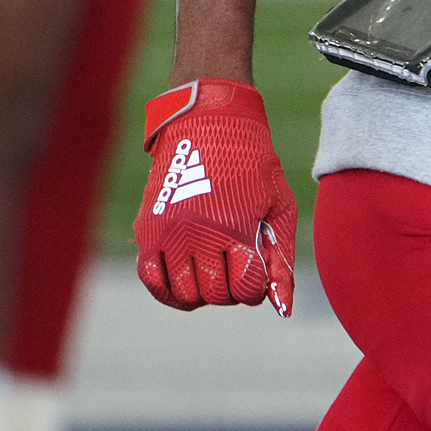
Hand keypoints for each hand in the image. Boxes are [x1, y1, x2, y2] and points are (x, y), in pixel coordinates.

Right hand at [134, 78, 296, 314]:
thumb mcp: (279, 204)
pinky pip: (152, 281)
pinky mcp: (147, 230)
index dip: (256, 288)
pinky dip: (169, 291)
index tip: (256, 272)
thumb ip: (281, 257)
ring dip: (202, 293)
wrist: (209, 122)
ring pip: (183, 294)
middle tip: (236, 270)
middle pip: (215, 294)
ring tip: (213, 272)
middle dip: (231, 291)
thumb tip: (283, 309)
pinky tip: (186, 280)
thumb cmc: (254, 164)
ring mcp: (169, 232)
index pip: (246, 288)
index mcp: (236, 225)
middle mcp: (199, 232)